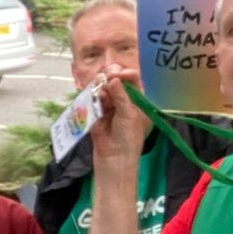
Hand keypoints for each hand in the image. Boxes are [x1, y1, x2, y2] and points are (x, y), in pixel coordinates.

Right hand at [87, 63, 148, 180]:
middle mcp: (125, 101)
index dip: (126, 74)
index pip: (134, 80)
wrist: (114, 159)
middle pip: (117, 81)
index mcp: (138, 101)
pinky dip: (94, 95)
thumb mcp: (129, 115)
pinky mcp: (97, 112)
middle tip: (106, 77)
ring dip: (101, 85)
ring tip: (99, 87)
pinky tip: (95, 95)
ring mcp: (110, 106)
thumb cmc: (128, 138)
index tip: (118, 74)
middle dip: (111, 76)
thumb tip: (113, 78)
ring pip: (104, 88)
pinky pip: (94, 98)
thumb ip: (121, 96)